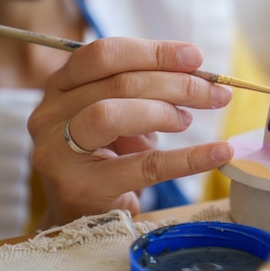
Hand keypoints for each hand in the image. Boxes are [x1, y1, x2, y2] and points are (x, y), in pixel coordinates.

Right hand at [27, 37, 233, 228]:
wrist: (82, 218)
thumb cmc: (106, 159)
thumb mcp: (122, 117)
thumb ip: (146, 92)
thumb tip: (198, 76)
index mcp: (62, 86)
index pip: (105, 54)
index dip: (154, 52)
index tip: (196, 57)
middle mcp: (50, 113)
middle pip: (118, 83)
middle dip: (176, 84)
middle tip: (216, 94)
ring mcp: (58, 151)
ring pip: (113, 114)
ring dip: (165, 111)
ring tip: (190, 120)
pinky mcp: (80, 187)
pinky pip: (143, 166)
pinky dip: (188, 158)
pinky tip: (219, 153)